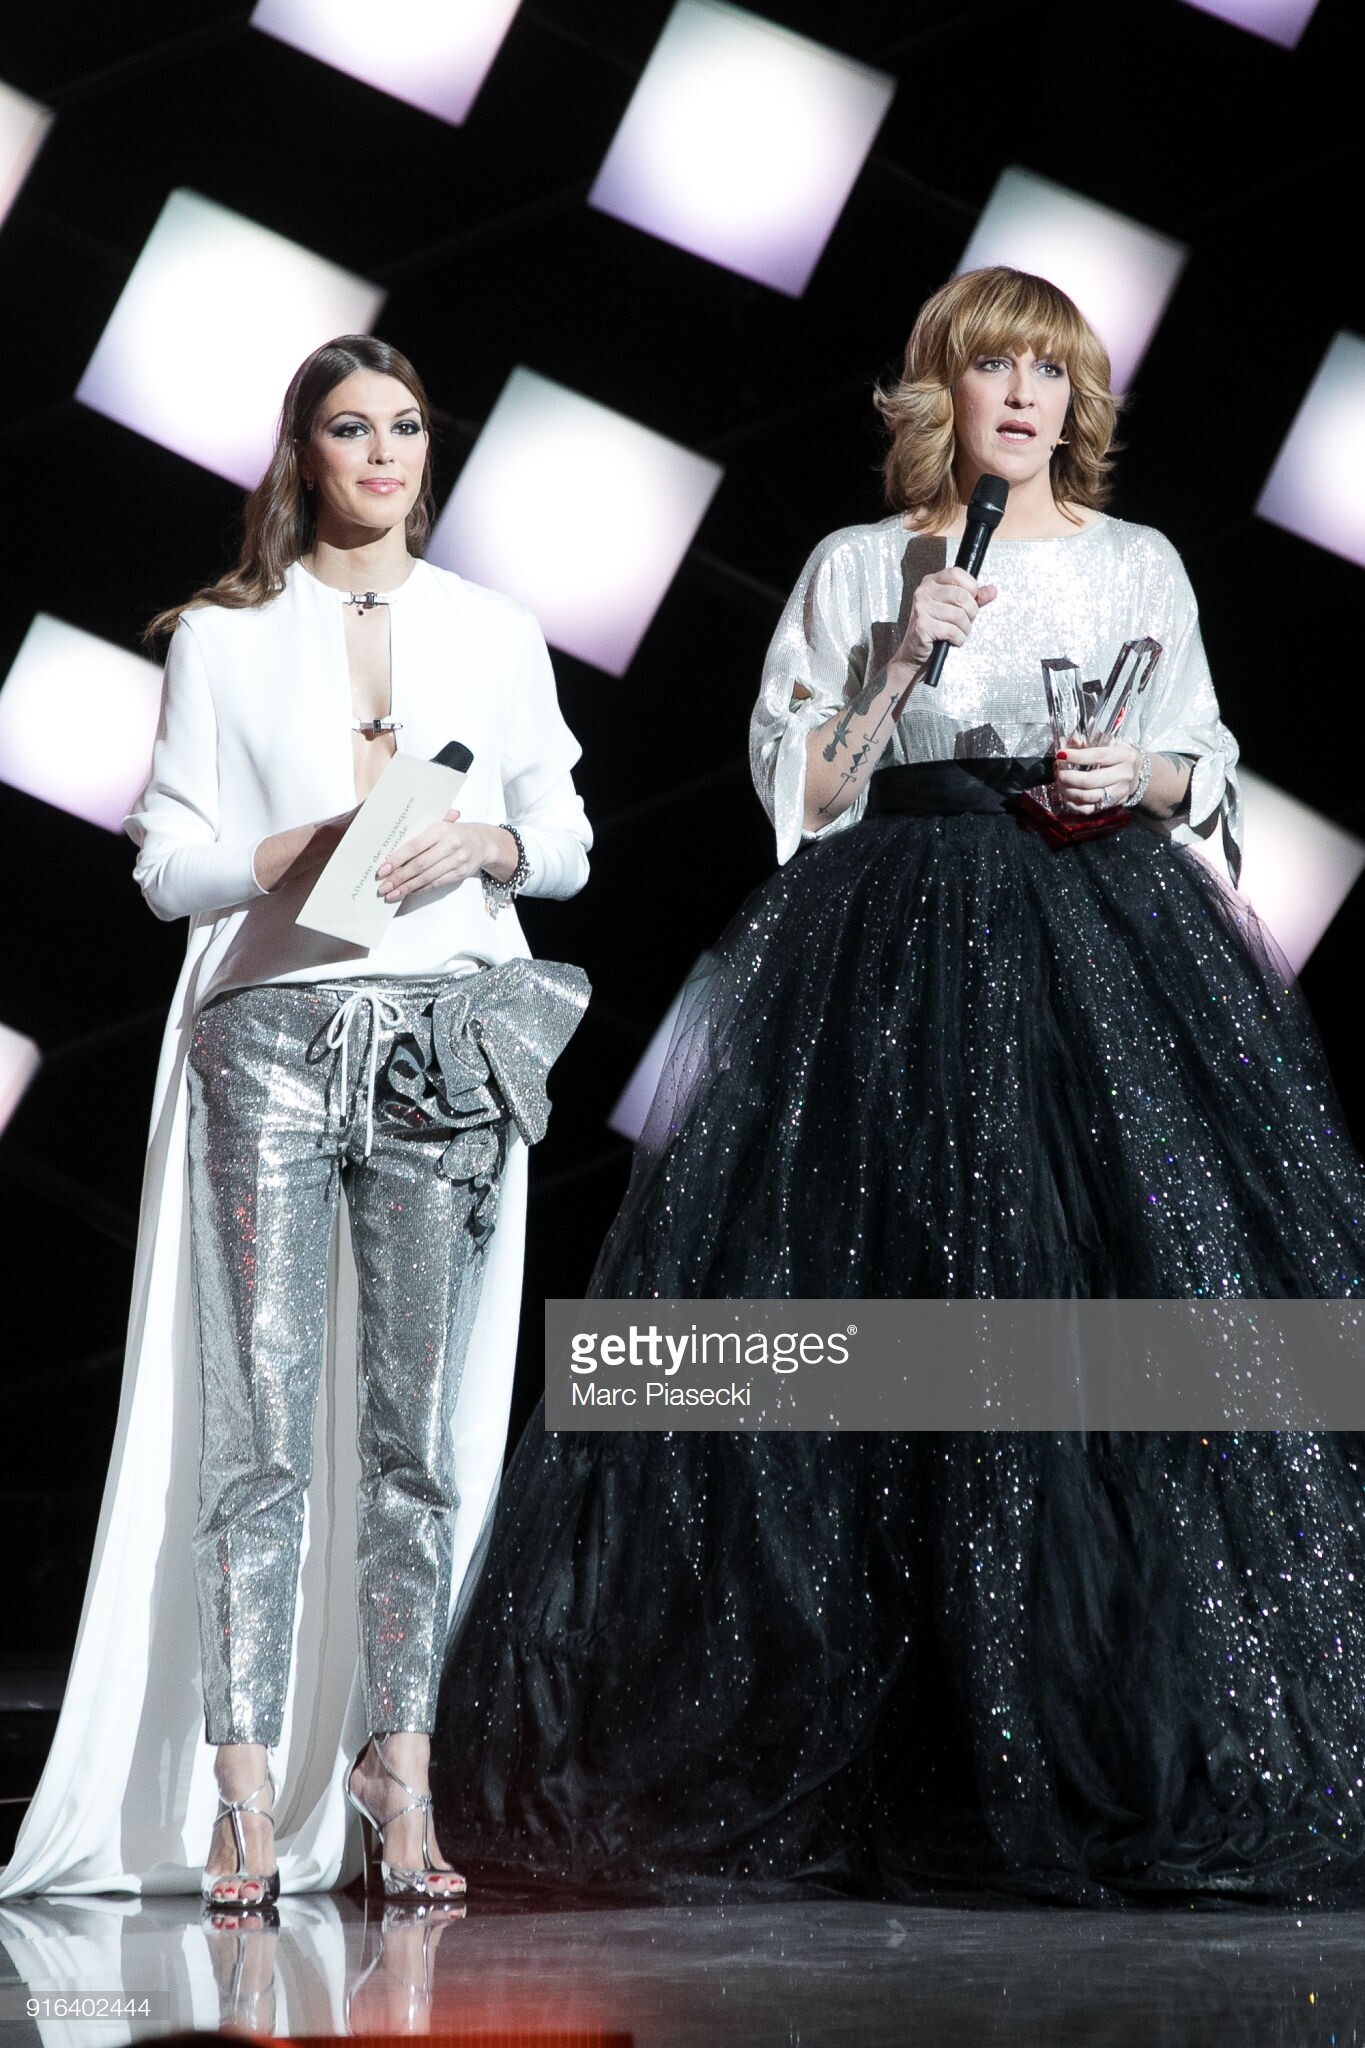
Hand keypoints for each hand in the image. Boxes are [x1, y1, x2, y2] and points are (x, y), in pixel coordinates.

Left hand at [376, 810, 509, 902]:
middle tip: (384, 887)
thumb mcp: (440, 825)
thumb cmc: (455, 833)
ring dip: (407, 887)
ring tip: (392, 893)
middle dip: (398, 878)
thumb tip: (392, 847)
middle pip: (419, 865)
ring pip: (427, 877)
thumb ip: (419, 831)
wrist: (483, 842)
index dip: (396, 859)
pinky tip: (409, 892)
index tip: (383, 869)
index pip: (413, 846)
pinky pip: (437, 883)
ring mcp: (457, 860)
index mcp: (440, 829)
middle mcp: (450, 845)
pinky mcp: (460, 873)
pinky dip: (421, 889)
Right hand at [893, 566, 998, 669]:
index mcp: (931, 582)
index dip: (971, 588)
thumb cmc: (935, 630)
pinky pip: (952, 631)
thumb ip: (974, 598)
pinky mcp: (922, 626)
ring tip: (957, 632)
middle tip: (965, 620)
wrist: (914, 653)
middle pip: (961, 596)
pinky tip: (951, 640)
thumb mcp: (955, 609)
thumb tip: (992, 590)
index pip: (956, 573)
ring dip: (965, 629)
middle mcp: (924, 592)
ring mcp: (921, 609)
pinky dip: (958, 639)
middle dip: (971, 612)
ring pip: (959, 615)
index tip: (970, 600)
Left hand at [1051, 738, 1143, 814]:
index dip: (1077, 756)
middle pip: (1091, 780)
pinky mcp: (1112, 804)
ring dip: (1068, 791)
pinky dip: (1073, 803)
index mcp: (1124, 755)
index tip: (1061, 754)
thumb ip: (1088, 740)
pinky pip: (1089, 809)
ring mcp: (1119, 792)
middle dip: (1069, 777)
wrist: (1138, 773)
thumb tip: (1070, 741)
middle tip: (1058, 772)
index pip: (1098, 756)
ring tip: (1060, 782)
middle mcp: (1123, 775)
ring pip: (1089, 796)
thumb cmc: (1119, 755)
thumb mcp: (1109, 742)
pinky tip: (1066, 795)